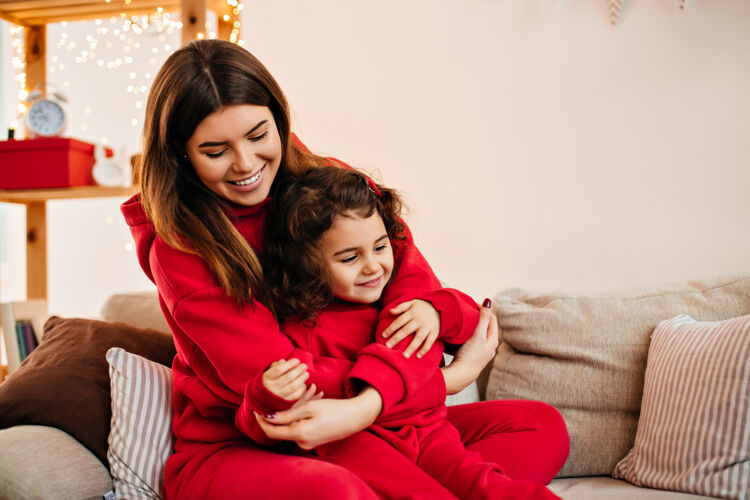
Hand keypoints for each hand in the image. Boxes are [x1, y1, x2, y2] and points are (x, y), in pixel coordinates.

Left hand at [254, 386, 382, 448]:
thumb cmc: (334, 409)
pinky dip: (301, 417)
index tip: (256, 409)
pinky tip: (313, 403)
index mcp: (300, 434)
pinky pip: (300, 429)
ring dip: (293, 412)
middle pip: (282, 429)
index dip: (262, 421)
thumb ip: (287, 414)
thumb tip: (268, 418)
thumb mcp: (310, 407)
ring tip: (308, 394)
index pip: (272, 431)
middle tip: (285, 395)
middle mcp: (302, 443)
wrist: (356, 417)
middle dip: (280, 412)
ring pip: (291, 427)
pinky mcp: (313, 441)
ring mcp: (308, 444)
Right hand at [262, 358, 309, 400]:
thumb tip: (283, 361)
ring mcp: (278, 396)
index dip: (290, 364)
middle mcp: (271, 387)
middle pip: (288, 377)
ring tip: (306, 374)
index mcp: (267, 378)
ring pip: (293, 386)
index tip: (297, 360)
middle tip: (304, 366)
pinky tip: (303, 384)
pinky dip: (302, 389)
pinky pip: (296, 395)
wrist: (265, 397)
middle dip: (298, 370)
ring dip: (302, 379)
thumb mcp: (270, 370)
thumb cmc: (271, 379)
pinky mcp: (285, 402)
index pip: (279, 369)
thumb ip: (276, 365)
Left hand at [381, 299, 439, 358]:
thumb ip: (401, 307)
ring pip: (418, 338)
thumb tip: (390, 311)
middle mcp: (419, 320)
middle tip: (388, 347)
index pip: (399, 321)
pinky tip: (418, 356)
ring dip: (411, 347)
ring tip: (404, 356)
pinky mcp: (434, 333)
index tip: (383, 336)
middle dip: (396, 338)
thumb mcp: (412, 303)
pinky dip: (424, 350)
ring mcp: (427, 327)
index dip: (391, 328)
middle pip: (406, 330)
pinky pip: (429, 342)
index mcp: (412, 313)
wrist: (441, 307)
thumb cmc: (422, 306)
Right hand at [442, 302, 498, 393]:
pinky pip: (474, 339)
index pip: (492, 318)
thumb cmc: (470, 356)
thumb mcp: (477, 335)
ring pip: (480, 333)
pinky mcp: (473, 355)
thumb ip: (483, 319)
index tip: (472, 304)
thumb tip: (488, 302)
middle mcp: (490, 346)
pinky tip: (462, 333)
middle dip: (479, 316)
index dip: (484, 309)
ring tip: (464, 320)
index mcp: (493, 340)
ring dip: (473, 325)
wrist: (461, 376)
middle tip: (467, 310)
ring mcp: (482, 351)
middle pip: (486, 325)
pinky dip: (469, 333)